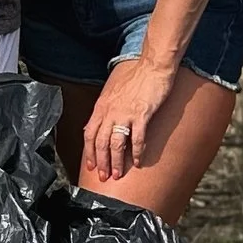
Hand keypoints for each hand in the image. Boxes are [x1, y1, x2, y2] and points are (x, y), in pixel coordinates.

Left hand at [82, 52, 177, 182]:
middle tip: (103, 176)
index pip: (89, 133)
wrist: (152, 66)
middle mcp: (110, 111)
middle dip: (101, 162)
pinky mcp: (142, 115)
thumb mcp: (112, 91)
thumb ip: (105, 108)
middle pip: (100, 142)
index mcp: (101, 106)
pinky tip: (138, 162)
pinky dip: (137, 153)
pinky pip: (137, 139)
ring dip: (116, 162)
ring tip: (117, 174)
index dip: (89, 152)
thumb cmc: (135, 77)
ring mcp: (125, 114)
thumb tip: (99, 123)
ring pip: (116, 144)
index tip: (90, 165)